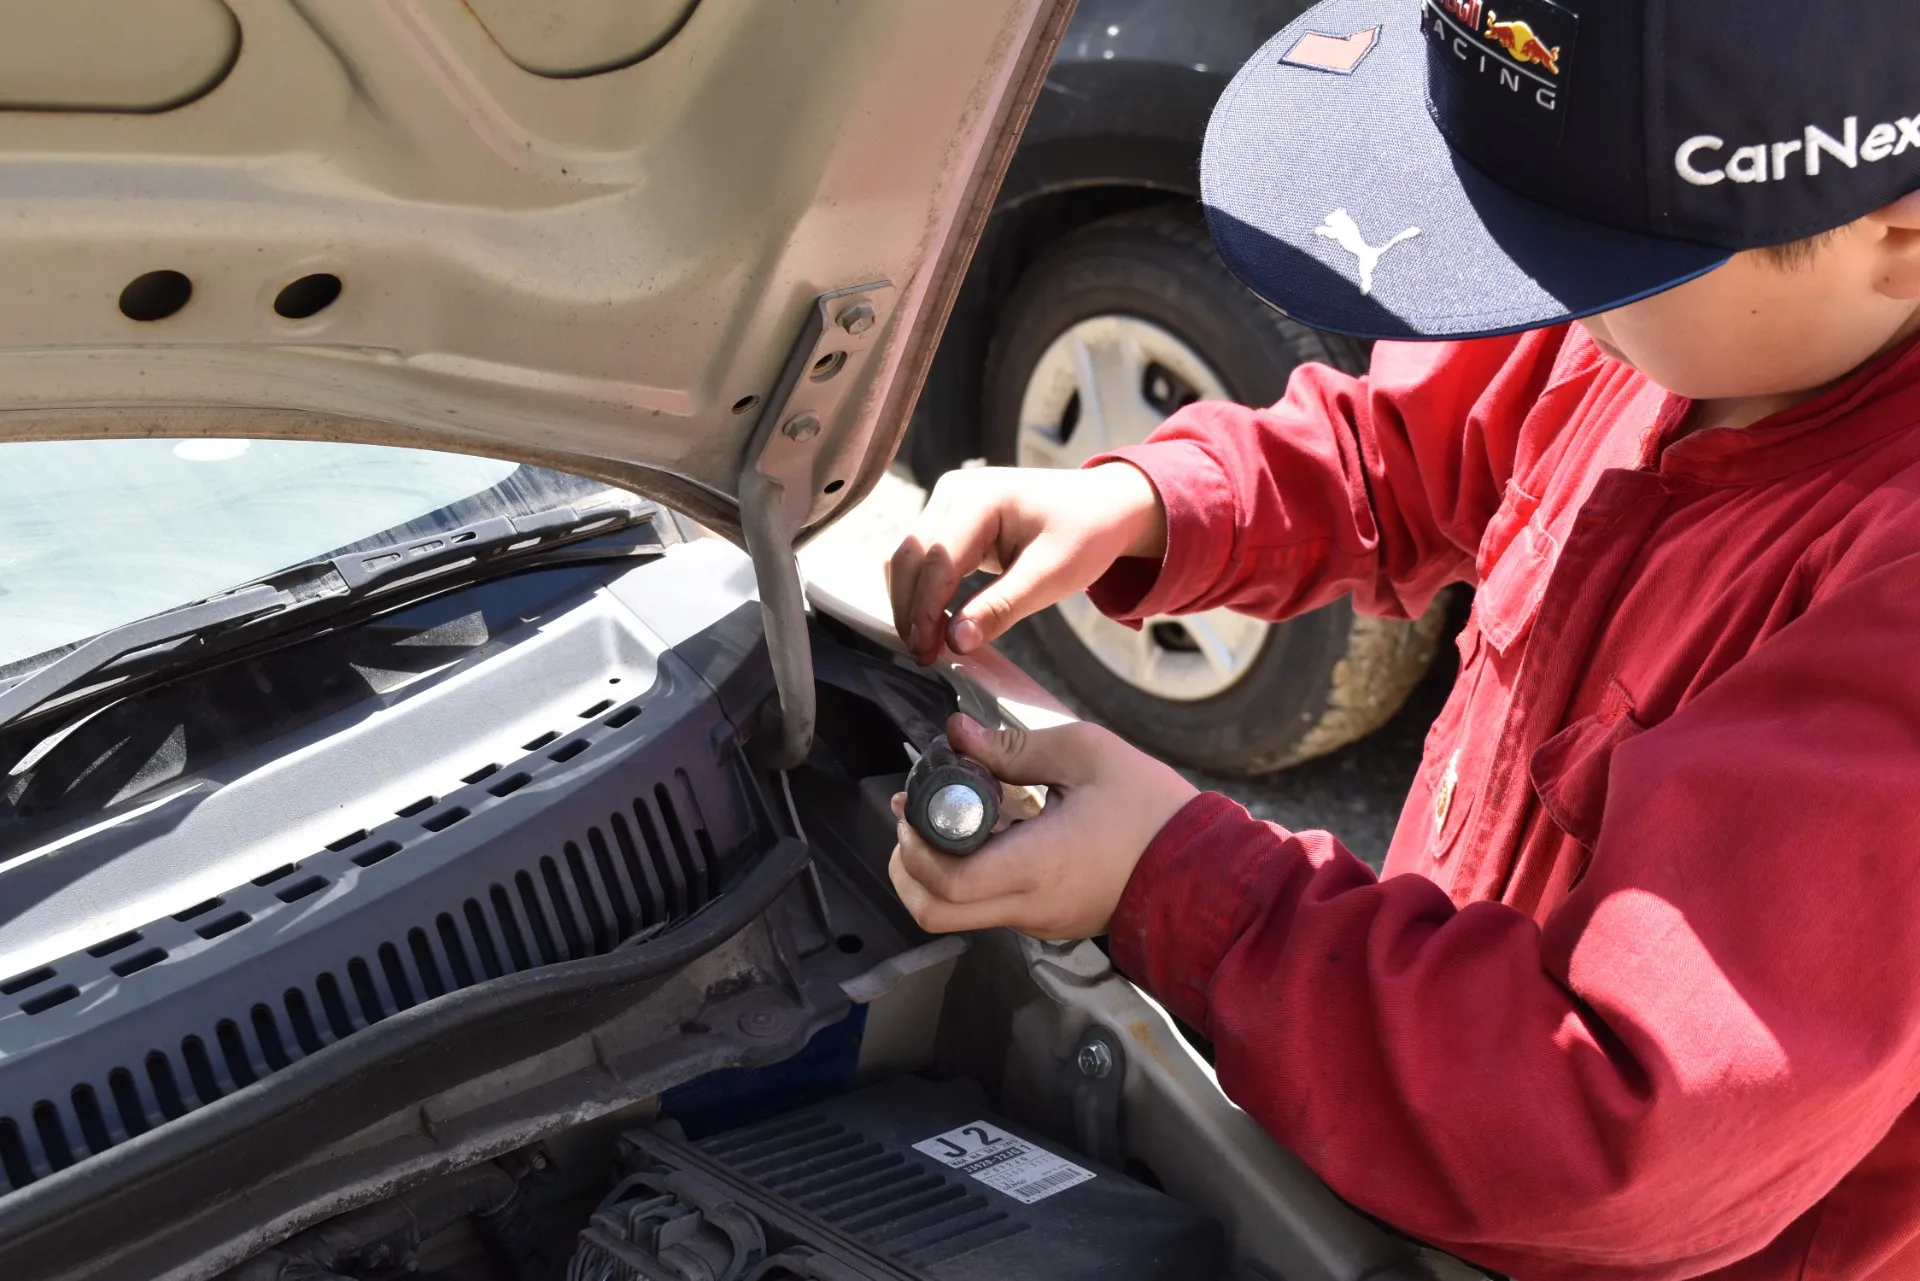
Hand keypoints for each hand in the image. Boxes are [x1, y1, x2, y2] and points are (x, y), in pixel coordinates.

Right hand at [890, 463, 1165, 665]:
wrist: (1105, 506)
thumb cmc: (1085, 534)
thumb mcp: (1050, 576)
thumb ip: (1000, 608)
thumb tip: (956, 642)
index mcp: (979, 497)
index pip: (936, 559)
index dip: (925, 609)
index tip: (927, 653)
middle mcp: (954, 491)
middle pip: (910, 556)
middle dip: (910, 608)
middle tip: (922, 656)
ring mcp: (949, 501)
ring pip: (909, 557)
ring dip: (912, 601)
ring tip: (926, 645)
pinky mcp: (951, 518)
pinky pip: (924, 557)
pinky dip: (923, 590)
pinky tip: (934, 623)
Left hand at [890, 713, 1196, 938]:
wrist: (1204, 868)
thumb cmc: (1151, 809)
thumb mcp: (1086, 755)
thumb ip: (1013, 747)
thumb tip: (957, 734)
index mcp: (1037, 866)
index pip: (946, 882)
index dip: (915, 845)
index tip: (916, 804)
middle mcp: (1029, 906)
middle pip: (933, 913)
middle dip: (907, 867)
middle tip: (914, 819)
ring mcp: (1037, 920)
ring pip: (956, 914)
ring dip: (935, 870)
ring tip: (948, 817)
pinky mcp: (1048, 921)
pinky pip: (990, 907)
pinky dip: (969, 875)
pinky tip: (988, 830)